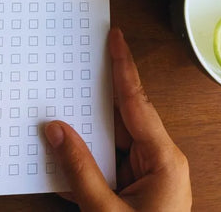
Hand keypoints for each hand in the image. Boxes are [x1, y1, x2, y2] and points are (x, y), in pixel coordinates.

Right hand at [45, 27, 191, 210]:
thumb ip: (79, 169)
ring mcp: (148, 170)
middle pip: (125, 113)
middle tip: (84, 59)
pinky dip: (91, 146)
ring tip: (70, 95)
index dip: (123, 66)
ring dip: (92, 121)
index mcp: (163, 159)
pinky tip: (71, 139)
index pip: (136, 101)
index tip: (115, 38)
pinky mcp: (136, 182)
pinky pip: (110, 154)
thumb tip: (56, 130)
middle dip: (101, 88)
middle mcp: (159, 158)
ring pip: (115, 134)